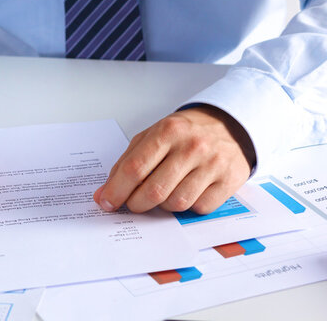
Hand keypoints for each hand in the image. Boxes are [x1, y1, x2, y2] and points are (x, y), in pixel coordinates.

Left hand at [93, 105, 255, 213]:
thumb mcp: (152, 136)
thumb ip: (126, 163)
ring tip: (162, 194)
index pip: (134, 168)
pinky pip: (200, 208)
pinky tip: (186, 193)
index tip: (106, 202)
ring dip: (162, 206)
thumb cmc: (183, 134)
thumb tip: (104, 194)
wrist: (227, 125)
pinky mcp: (229, 180)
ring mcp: (213, 164)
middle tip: (132, 203)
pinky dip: (188, 208)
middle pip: (154, 190)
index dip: (116, 190)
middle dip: (136, 204)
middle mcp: (192, 146)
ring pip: (177, 203)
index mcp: (168, 131)